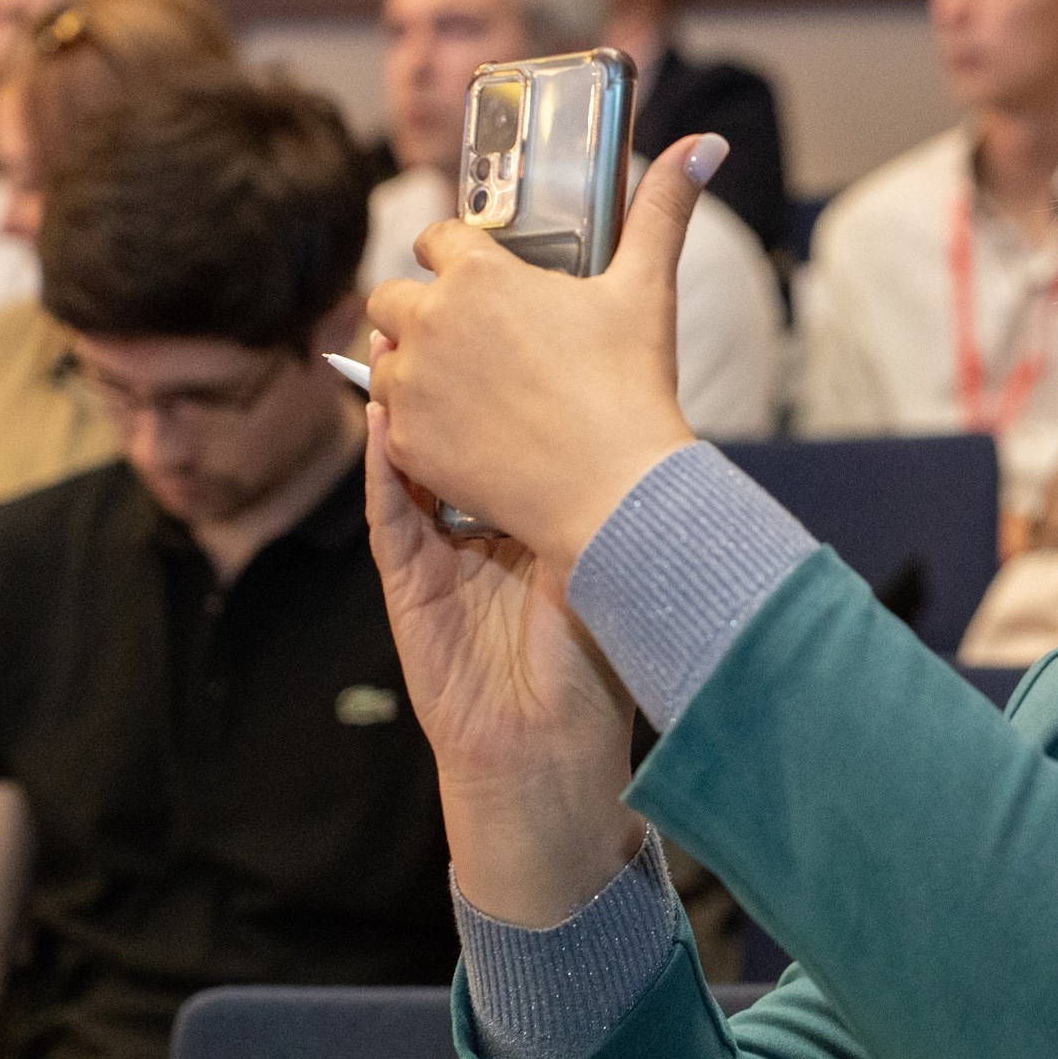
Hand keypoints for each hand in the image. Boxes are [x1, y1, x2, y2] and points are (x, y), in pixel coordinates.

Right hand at [364, 346, 641, 925]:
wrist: (548, 752)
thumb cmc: (589, 667)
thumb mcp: (609, 571)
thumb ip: (614, 518)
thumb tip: (677, 460)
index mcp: (526, 518)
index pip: (511, 436)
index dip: (508, 381)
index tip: (518, 318)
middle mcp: (476, 525)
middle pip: (456, 434)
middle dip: (450, 372)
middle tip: (451, 306)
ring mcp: (434, 552)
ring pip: (408, 461)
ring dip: (403, 402)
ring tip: (402, 337)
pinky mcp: (404, 583)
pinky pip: (385, 514)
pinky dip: (380, 468)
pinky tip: (381, 418)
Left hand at [367, 134, 726, 577]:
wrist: (612, 492)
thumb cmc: (630, 387)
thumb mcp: (647, 289)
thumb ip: (664, 209)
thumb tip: (705, 145)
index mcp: (477, 274)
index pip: (436, 238)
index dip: (454, 254)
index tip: (473, 274)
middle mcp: (430, 320)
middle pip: (391, 296)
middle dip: (421, 310)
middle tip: (469, 338)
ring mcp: (411, 383)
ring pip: (384, 358)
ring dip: (410, 365)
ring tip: (462, 387)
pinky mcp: (405, 441)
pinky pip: (389, 421)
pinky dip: (418, 426)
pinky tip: (463, 434)